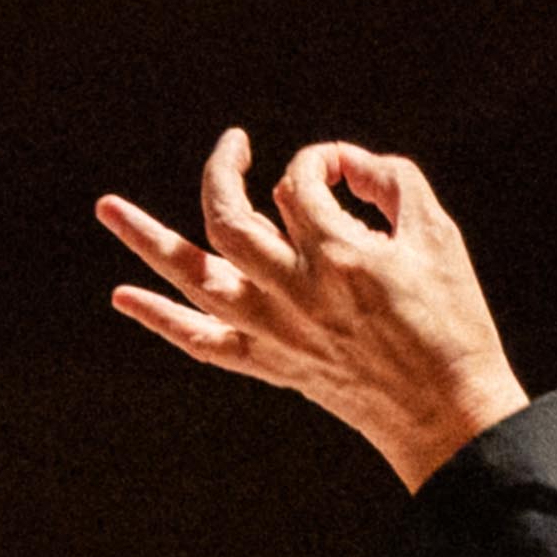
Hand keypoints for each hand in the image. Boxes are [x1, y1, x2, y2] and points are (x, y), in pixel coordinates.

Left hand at [98, 127, 532, 490]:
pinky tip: (123, 297)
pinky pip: (202, 343)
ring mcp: (275, 330)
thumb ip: (391, 181)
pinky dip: (160, 320)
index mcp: (340, 255)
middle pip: (230, 218)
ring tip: (106, 207)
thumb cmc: (451, 319)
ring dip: (147, 241)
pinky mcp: (270, 363)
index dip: (319, 161)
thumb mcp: (438, 235)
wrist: (444, 410)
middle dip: (221, 172)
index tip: (342, 172)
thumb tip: (341, 164)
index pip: (302, 181)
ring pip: (196, 277)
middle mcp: (296, 291)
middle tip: (233, 145)